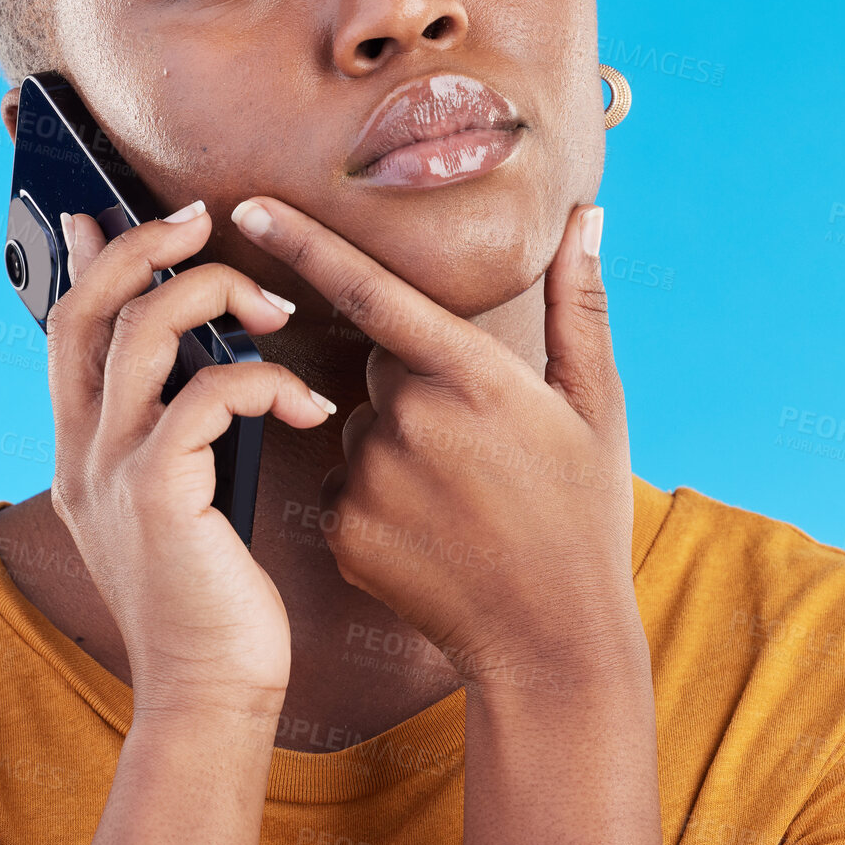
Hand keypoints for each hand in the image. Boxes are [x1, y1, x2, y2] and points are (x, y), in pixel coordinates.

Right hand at [47, 201, 334, 719]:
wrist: (208, 694)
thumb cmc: (208, 596)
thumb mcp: (174, 503)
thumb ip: (171, 434)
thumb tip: (191, 374)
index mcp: (82, 450)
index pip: (65, 329)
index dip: (84, 261)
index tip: (99, 210)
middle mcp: (82, 452)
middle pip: (88, 309)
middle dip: (142, 247)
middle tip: (203, 222)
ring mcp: (113, 472)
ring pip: (145, 333)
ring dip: (217, 297)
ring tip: (276, 310)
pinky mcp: (161, 495)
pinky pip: (208, 394)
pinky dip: (265, 381)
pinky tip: (305, 407)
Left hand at [227, 196, 637, 691]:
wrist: (551, 640)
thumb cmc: (582, 512)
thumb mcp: (596, 405)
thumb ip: (578, 303)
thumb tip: (582, 215)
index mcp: (473, 375)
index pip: (371, 290)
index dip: (306, 242)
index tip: (248, 204)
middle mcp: (411, 418)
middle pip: (378, 367)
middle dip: (414, 385)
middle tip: (475, 443)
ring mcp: (371, 477)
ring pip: (355, 426)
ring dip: (392, 444)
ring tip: (456, 496)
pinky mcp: (342, 528)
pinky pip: (337, 483)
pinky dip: (370, 496)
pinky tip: (424, 531)